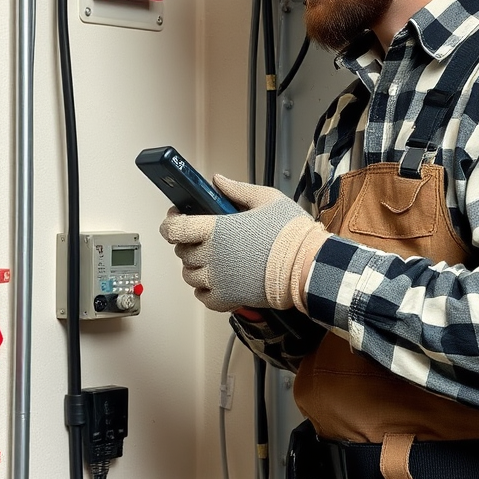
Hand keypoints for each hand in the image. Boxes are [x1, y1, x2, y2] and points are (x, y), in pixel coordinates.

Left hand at [159, 175, 326, 312]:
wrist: (308, 266)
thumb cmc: (291, 233)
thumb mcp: (266, 199)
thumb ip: (236, 190)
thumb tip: (218, 181)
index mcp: (217, 229)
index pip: (174, 228)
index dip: (170, 222)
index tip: (176, 218)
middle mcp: (212, 255)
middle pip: (181, 251)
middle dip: (188, 242)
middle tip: (203, 237)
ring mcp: (219, 279)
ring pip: (189, 275)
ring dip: (195, 266)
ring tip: (212, 258)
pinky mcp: (228, 298)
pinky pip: (202, 296)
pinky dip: (204, 289)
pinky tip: (217, 279)